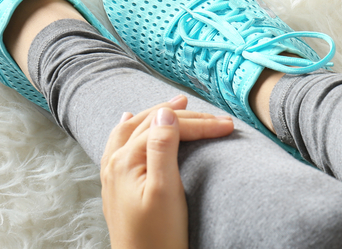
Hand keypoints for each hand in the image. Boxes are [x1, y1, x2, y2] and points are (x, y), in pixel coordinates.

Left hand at [100, 95, 234, 248]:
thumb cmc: (157, 237)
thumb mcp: (165, 190)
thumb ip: (163, 147)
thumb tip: (165, 112)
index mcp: (125, 160)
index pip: (166, 128)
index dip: (199, 124)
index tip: (228, 125)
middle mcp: (114, 163)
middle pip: (150, 125)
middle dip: (185, 117)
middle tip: (215, 117)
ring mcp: (113, 175)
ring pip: (133, 130)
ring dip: (156, 115)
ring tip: (177, 104)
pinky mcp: (117, 187)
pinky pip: (120, 144)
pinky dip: (131, 128)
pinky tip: (129, 121)